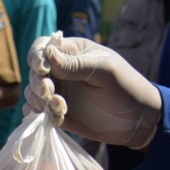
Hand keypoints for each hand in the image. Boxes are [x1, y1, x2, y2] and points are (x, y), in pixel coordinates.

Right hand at [26, 35, 161, 149]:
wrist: (137, 121)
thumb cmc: (126, 87)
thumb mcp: (104, 71)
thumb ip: (75, 64)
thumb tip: (47, 53)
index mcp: (71, 52)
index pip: (42, 48)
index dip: (36, 57)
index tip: (42, 69)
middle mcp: (60, 71)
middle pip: (34, 72)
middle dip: (38, 83)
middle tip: (49, 93)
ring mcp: (58, 92)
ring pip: (32, 93)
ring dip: (40, 101)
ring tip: (61, 108)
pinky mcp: (56, 112)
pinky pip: (37, 112)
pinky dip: (40, 115)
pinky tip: (57, 118)